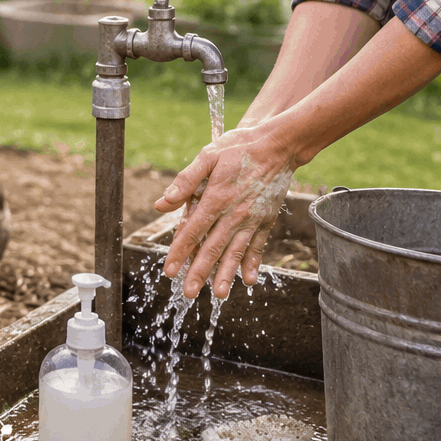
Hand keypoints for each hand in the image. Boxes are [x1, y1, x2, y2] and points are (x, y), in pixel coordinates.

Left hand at [152, 120, 302, 297]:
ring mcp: (252, 219)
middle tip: (188, 293)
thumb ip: (185, 181)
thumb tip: (162, 203)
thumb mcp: (208, 156)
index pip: (192, 231)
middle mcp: (234, 213)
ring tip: (218, 295)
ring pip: (235, 252)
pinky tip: (248, 279)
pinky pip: (258, 246)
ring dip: (226, 275)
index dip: (180, 253)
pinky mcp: (267, 220)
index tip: (169, 271)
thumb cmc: (238, 148)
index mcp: (215, 198)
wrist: (277, 146)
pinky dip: (253, 263)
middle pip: (212, 248)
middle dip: (199, 273)